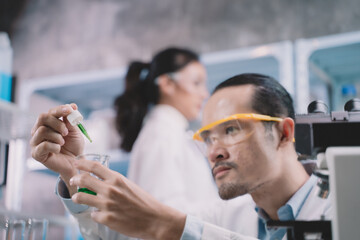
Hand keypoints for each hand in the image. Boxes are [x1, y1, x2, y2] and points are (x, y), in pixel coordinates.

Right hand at [30, 104, 84, 193]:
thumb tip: (72, 106)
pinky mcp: (36, 153)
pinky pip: (43, 145)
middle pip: (42, 118)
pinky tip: (58, 149)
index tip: (70, 109)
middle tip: (67, 132)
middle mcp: (39, 130)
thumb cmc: (74, 146)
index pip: (50, 112)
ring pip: (42, 131)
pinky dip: (54, 146)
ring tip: (63, 142)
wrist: (76, 163)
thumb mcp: (75, 131)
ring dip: (57, 136)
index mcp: (49, 124)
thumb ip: (71, 120)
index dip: (59, 109)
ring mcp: (36, 142)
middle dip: (57, 123)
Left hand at [70, 159, 185, 239]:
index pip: (94, 166)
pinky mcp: (106, 219)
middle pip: (84, 179)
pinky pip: (93, 214)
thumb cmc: (143, 201)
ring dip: (77, 197)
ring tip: (77, 197)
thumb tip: (100, 179)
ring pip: (81, 197)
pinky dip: (95, 213)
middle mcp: (110, 190)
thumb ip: (114, 182)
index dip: (82, 163)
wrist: (154, 219)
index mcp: (117, 179)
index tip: (76, 163)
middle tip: (73, 180)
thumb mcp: (129, 185)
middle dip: (75, 179)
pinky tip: (99, 214)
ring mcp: (107, 204)